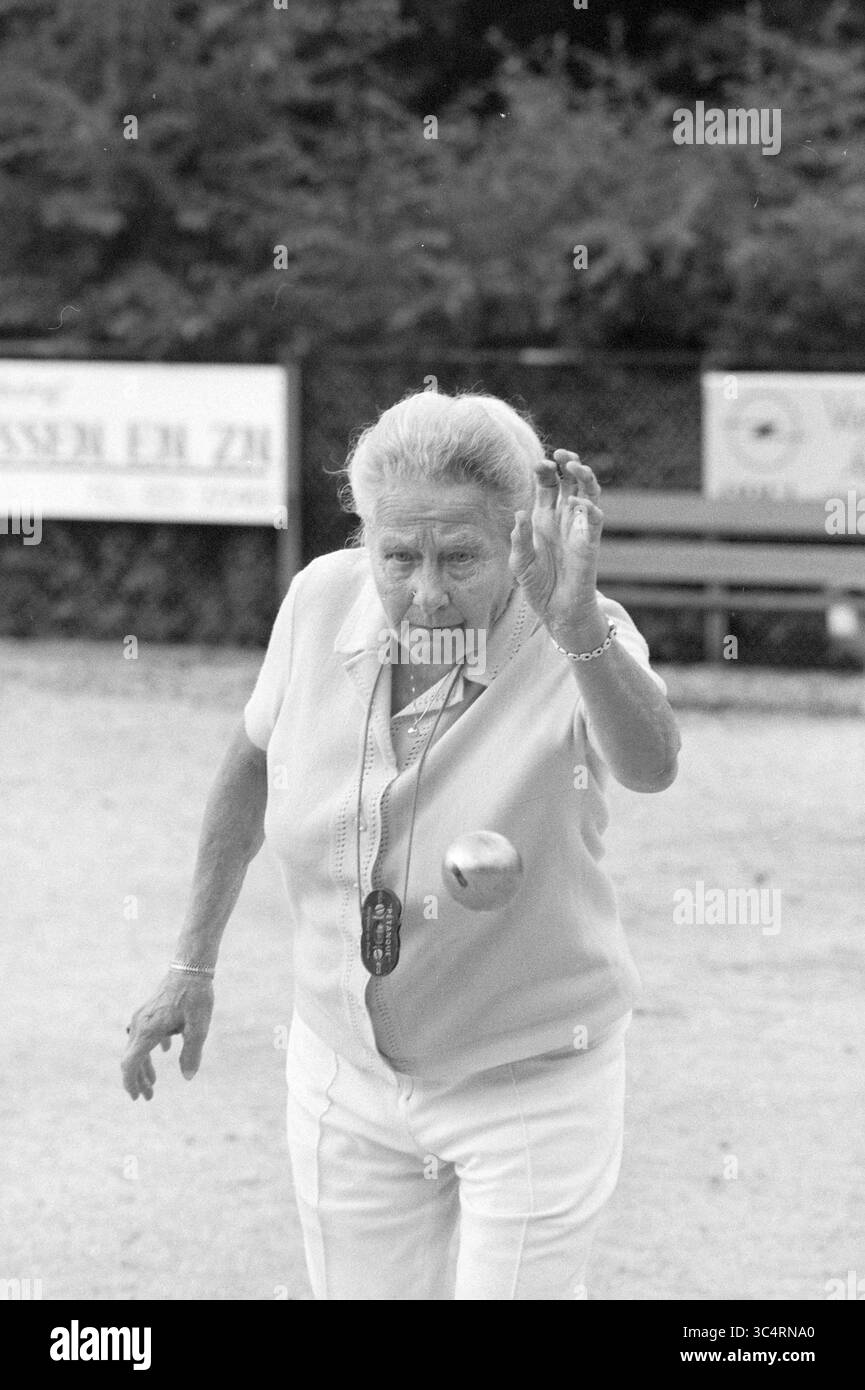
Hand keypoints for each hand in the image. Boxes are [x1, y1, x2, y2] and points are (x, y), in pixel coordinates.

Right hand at [121, 971, 213, 1100]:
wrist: (190, 967)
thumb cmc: (196, 997)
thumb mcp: (199, 1028)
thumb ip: (192, 1053)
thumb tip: (187, 1077)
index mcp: (148, 1032)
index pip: (130, 1064)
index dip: (131, 1083)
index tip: (137, 1097)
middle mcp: (140, 1025)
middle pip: (131, 1059)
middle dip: (138, 1080)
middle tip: (147, 1098)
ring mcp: (142, 1017)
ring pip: (137, 1048)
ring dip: (144, 1066)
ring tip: (154, 1083)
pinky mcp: (149, 1011)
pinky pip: (144, 1035)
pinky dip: (150, 1049)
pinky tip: (165, 1052)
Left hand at [509, 449, 603, 634]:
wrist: (556, 610)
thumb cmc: (538, 584)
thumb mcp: (520, 561)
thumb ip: (519, 538)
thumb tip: (520, 512)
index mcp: (544, 518)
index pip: (548, 485)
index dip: (545, 471)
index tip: (539, 464)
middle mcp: (563, 518)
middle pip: (570, 481)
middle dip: (567, 464)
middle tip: (560, 453)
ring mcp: (578, 528)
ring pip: (589, 493)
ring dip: (584, 476)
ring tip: (573, 465)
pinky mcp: (589, 543)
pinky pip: (594, 519)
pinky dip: (588, 507)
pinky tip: (577, 501)